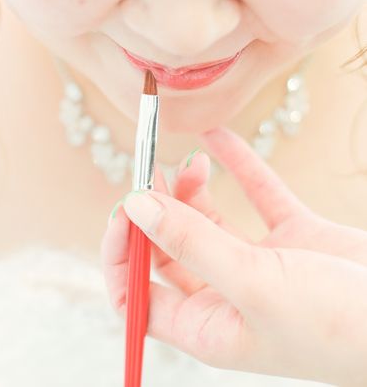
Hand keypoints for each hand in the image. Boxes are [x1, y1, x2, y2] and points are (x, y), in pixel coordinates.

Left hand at [101, 126, 366, 386]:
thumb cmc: (340, 326)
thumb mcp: (254, 284)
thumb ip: (192, 243)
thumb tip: (134, 206)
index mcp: (206, 325)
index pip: (136, 293)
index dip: (122, 251)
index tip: (127, 207)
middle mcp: (225, 295)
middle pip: (166, 248)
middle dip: (155, 210)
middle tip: (152, 172)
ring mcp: (259, 265)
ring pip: (204, 221)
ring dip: (189, 189)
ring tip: (191, 163)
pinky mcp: (291, 238)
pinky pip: (253, 195)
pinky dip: (236, 166)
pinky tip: (215, 137)